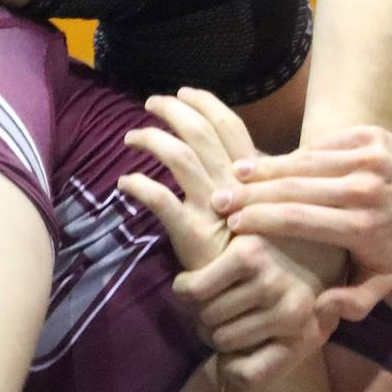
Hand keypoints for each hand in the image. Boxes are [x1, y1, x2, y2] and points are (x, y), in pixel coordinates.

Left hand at [119, 88, 252, 270]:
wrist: (261, 299)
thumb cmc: (262, 256)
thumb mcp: (266, 213)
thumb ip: (251, 185)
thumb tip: (233, 158)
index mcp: (253, 178)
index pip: (231, 127)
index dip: (207, 104)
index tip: (185, 92)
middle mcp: (235, 187)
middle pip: (201, 133)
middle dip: (173, 110)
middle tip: (152, 103)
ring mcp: (215, 210)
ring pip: (179, 157)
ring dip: (151, 139)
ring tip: (132, 136)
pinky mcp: (194, 235)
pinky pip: (160, 200)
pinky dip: (139, 185)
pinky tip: (125, 182)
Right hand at [217, 126, 391, 323]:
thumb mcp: (382, 280)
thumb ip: (354, 303)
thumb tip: (320, 308)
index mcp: (364, 227)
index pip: (301, 220)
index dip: (262, 220)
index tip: (233, 226)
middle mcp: (366, 190)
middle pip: (295, 188)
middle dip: (251, 194)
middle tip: (218, 200)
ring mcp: (369, 158)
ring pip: (304, 162)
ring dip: (264, 169)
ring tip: (233, 177)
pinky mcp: (370, 135)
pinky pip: (320, 145)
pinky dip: (290, 155)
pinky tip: (264, 163)